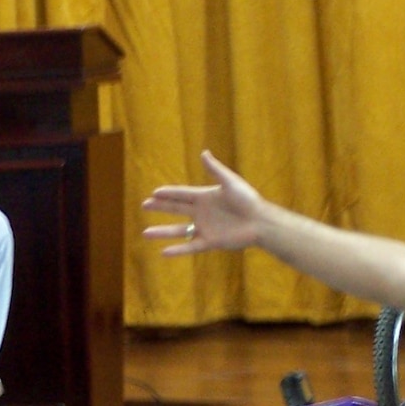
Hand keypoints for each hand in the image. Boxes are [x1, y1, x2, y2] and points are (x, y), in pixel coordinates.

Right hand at [140, 151, 265, 254]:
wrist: (260, 222)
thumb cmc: (248, 200)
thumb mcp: (230, 182)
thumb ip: (215, 170)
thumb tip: (203, 152)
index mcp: (205, 197)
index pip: (182, 194)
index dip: (168, 193)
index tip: (154, 192)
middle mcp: (202, 213)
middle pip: (176, 210)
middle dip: (160, 207)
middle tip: (144, 205)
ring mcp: (205, 228)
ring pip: (179, 230)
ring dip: (162, 231)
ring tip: (145, 233)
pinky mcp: (210, 242)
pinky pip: (190, 246)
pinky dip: (178, 250)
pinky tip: (163, 252)